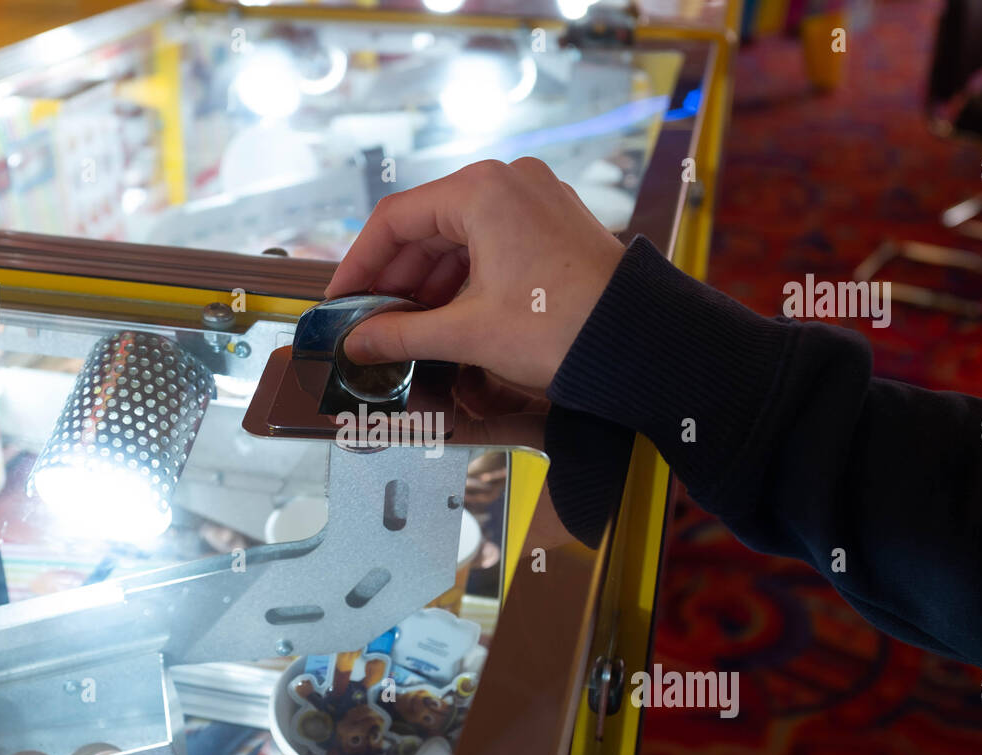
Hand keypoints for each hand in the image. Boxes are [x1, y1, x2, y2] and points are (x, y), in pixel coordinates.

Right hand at [326, 158, 625, 389]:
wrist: (640, 344)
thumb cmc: (565, 328)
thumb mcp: (468, 334)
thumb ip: (401, 335)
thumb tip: (359, 341)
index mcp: (483, 191)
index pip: (394, 219)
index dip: (359, 264)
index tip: (341, 298)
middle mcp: (508, 183)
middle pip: (426, 227)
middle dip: (394, 279)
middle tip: (370, 322)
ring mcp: (534, 202)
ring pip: (457, 238)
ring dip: (427, 284)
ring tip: (406, 329)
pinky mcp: (551, 226)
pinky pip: (489, 245)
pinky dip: (462, 279)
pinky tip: (446, 317)